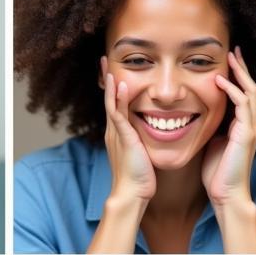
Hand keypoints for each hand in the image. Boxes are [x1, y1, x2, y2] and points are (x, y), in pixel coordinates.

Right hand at [101, 59, 155, 202]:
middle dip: (107, 79)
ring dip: (111, 84)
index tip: (112, 70)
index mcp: (117, 132)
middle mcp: (114, 130)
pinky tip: (121, 85)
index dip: (112, 87)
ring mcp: (117, 133)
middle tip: (104, 60)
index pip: (113, 103)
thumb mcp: (139, 151)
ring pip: (111, 103)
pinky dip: (119, 99)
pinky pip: (119, 114)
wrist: (132, 194)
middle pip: (108, 99)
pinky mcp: (123, 138)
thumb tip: (150, 129)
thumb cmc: (139, 176)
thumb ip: (139, 138)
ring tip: (109, 66)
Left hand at [202, 47, 255, 206]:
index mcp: (243, 125)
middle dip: (242, 68)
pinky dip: (232, 90)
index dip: (237, 76)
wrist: (226, 195)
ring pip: (250, 91)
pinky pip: (243, 104)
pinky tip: (221, 80)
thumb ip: (212, 127)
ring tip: (231, 57)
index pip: (243, 93)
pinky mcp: (247, 133)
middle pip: (251, 87)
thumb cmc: (217, 173)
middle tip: (234, 51)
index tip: (229, 60)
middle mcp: (250, 123)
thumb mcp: (213, 142)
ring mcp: (251, 127)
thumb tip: (199, 114)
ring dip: (240, 73)